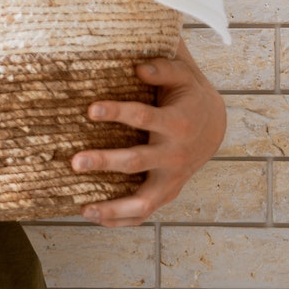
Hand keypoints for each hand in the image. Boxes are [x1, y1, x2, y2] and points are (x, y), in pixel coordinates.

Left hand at [72, 45, 226, 227]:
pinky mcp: (168, 193)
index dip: (117, 112)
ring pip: (143, 202)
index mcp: (177, 122)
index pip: (144, 117)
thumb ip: (162, 69)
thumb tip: (138, 68)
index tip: (90, 109)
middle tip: (75, 162)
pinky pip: (144, 214)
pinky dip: (121, 220)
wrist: (212, 128)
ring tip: (83, 208)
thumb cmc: (188, 97)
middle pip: (137, 162)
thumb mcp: (181, 76)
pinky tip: (95, 217)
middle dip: (105, 162)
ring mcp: (172, 178)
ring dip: (113, 207)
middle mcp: (174, 154)